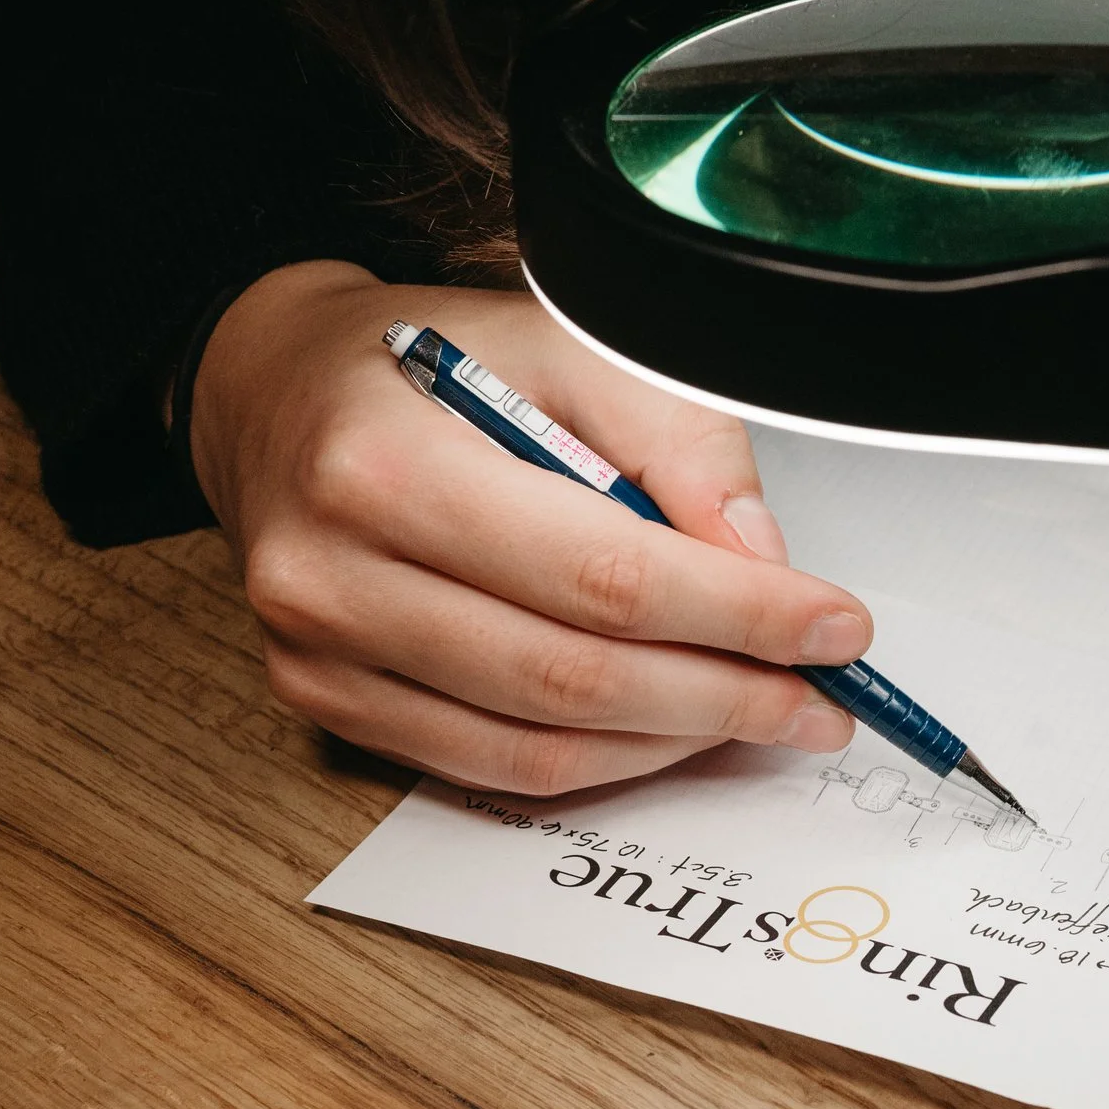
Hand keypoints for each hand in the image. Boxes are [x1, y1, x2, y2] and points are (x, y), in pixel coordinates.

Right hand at [190, 260, 870, 793]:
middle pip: (575, 675)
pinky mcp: (328, 701)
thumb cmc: (426, 360)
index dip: (738, 615)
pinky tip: (669, 729)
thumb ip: (673, 439)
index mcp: (386, 463)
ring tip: (764, 714)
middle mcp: (333, 571)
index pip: (604, 574)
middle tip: (819, 698)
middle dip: (725, 695)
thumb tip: (762, 560)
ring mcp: (320, 653)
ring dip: (674, 742)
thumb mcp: (562, 341)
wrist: (275, 390)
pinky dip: (601, 759)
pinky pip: (493, 767)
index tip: (833, 629)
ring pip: (539, 743)